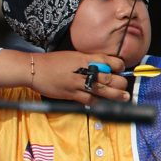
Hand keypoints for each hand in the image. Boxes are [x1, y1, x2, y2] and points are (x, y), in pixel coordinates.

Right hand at [0, 49, 128, 104]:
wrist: (35, 69)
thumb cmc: (54, 62)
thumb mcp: (74, 55)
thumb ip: (89, 61)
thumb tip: (104, 66)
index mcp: (86, 58)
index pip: (110, 61)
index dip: (119, 66)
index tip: (122, 69)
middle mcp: (85, 70)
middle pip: (110, 78)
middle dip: (121, 83)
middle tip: (125, 86)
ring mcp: (79, 83)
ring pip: (103, 90)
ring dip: (116, 95)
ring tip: (125, 97)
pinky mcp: (73, 95)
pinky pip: (90, 100)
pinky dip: (99, 103)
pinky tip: (106, 104)